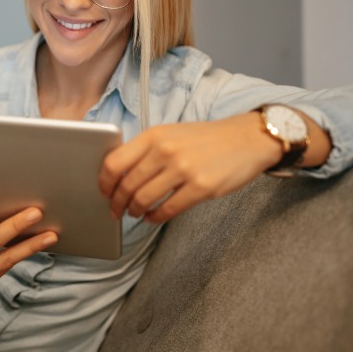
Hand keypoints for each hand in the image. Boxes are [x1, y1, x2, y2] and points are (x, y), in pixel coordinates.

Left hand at [99, 113, 281, 223]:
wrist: (248, 138)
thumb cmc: (206, 139)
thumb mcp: (171, 133)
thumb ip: (145, 150)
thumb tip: (118, 175)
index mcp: (154, 135)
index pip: (114, 162)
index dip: (104, 183)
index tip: (104, 192)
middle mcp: (165, 151)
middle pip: (126, 185)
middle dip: (117, 203)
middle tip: (116, 211)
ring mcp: (183, 169)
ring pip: (143, 199)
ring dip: (134, 211)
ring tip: (135, 213)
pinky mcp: (201, 188)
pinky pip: (167, 210)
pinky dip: (154, 218)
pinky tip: (153, 217)